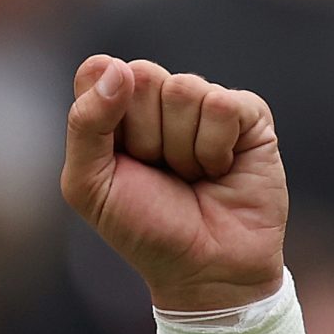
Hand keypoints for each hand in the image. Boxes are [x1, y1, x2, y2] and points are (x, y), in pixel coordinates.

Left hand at [60, 55, 286, 312]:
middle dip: (144, 135)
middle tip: (156, 170)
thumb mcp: (88, 185)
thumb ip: (85, 125)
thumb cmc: (142, 228)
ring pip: (184, 90)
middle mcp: (158, 100)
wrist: (204, 266)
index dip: (105, 112)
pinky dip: (215, 148)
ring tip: (189, 175)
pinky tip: (219, 170)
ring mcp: (204, 103)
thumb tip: (117, 66)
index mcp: (114, 110)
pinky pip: (223, 104)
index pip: (100, 71)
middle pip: (143, 75)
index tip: (116, 155)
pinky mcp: (247, 113)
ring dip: (181, 148)